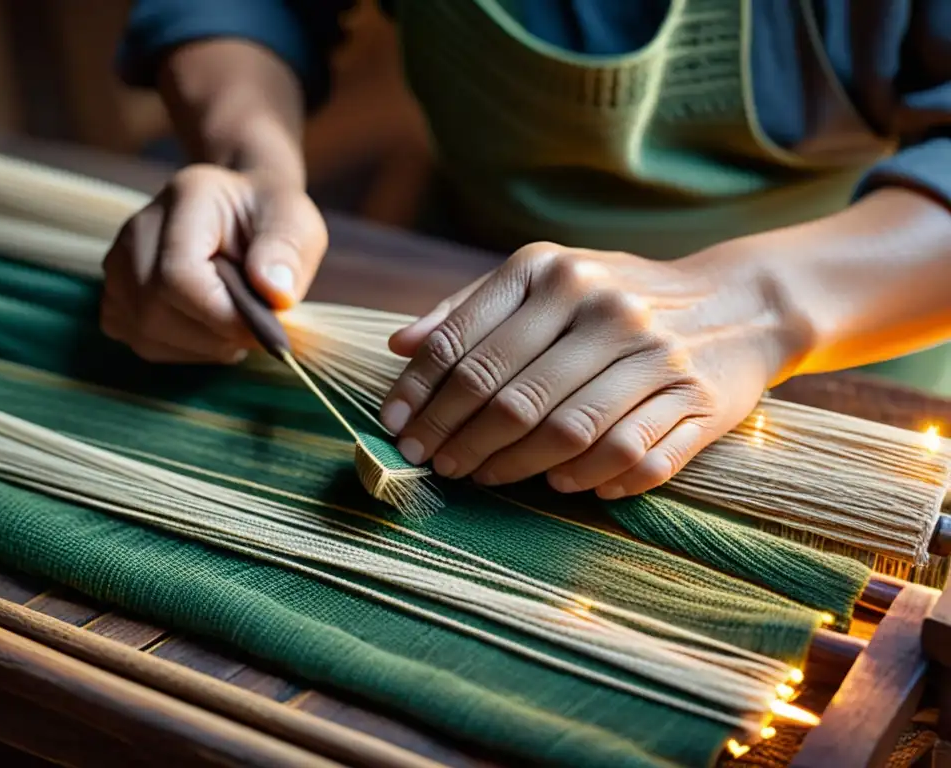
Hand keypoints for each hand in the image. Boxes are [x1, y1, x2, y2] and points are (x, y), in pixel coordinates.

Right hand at [101, 164, 326, 362]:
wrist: (240, 208)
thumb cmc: (270, 216)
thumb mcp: (295, 221)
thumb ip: (287, 253)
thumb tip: (277, 294)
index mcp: (188, 199)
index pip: (179, 276)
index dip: (222, 316)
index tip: (264, 328)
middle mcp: (139, 229)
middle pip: (155, 311)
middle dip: (214, 337)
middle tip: (254, 329)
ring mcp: (118, 262)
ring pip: (146, 333)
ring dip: (200, 347)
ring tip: (233, 324)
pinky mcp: (116, 293)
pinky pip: (140, 340)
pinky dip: (180, 349)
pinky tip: (207, 329)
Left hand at [380, 242, 807, 498]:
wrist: (739, 302)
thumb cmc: (617, 295)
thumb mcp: (546, 278)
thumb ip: (471, 308)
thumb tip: (399, 345)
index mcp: (554, 270)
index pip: (466, 343)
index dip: (421, 394)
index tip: (396, 428)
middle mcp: (605, 305)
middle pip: (508, 394)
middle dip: (457, 438)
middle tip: (432, 464)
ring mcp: (655, 355)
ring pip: (564, 431)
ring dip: (512, 465)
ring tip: (481, 477)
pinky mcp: (697, 401)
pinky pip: (628, 455)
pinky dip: (585, 478)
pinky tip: (557, 484)